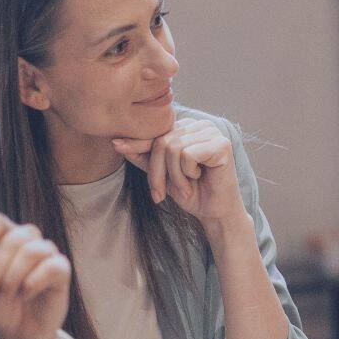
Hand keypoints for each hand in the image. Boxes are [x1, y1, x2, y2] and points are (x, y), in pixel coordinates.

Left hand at [0, 213, 70, 338]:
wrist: (15, 331)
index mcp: (2, 238)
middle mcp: (27, 242)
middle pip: (15, 237)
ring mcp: (46, 255)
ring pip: (33, 250)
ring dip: (14, 276)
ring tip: (7, 294)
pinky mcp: (61, 271)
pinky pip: (51, 267)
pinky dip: (33, 283)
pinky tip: (26, 294)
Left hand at [112, 117, 245, 233]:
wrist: (214, 212)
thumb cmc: (191, 192)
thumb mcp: (160, 173)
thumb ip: (142, 156)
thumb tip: (115, 142)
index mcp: (186, 127)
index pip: (155, 132)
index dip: (137, 144)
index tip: (116, 146)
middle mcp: (200, 125)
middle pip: (162, 141)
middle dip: (157, 171)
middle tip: (160, 193)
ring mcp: (213, 133)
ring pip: (173, 148)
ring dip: (174, 175)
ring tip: (184, 187)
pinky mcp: (222, 145)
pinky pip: (188, 155)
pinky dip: (188, 173)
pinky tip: (200, 177)